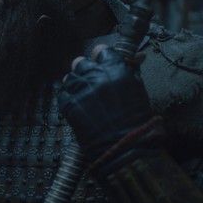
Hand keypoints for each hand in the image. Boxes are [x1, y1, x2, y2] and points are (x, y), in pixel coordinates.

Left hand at [58, 45, 152, 161]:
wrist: (125, 151)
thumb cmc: (138, 123)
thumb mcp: (140, 91)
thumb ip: (133, 71)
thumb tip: (137, 55)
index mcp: (118, 71)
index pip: (102, 51)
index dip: (101, 57)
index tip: (100, 62)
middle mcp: (98, 77)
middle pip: (82, 63)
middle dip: (86, 71)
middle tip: (91, 82)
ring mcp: (82, 91)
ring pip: (70, 78)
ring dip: (76, 85)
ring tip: (84, 97)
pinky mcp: (70, 106)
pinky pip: (63, 95)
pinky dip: (69, 99)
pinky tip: (78, 107)